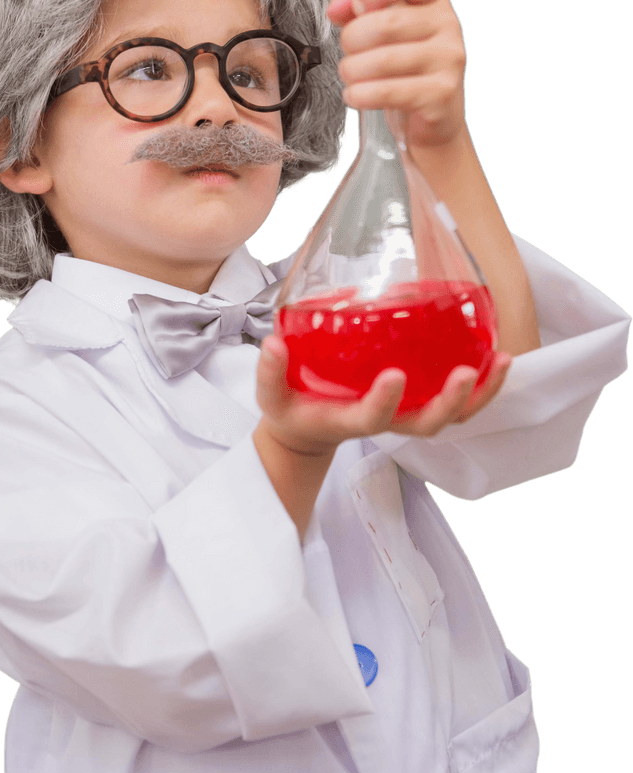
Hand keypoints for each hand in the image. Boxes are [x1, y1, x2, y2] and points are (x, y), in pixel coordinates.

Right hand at [255, 335, 511, 456]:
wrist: (309, 429)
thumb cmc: (293, 409)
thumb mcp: (272, 396)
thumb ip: (270, 372)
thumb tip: (272, 344)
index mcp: (352, 419)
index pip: (373, 418)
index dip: (385, 402)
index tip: (393, 376)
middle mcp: (387, 421)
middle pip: (428, 423)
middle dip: (450, 403)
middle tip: (466, 374)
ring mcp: (406, 413)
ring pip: (452, 415)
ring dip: (480, 394)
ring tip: (501, 361)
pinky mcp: (416, 402)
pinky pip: (456, 400)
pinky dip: (481, 384)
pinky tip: (498, 356)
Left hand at [327, 0, 466, 150]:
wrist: (434, 121)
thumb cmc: (404, 71)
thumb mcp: (382, 34)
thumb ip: (357, 12)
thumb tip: (338, 6)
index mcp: (434, 2)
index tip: (356, 7)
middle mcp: (448, 26)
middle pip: (386, 22)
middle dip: (352, 39)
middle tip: (347, 53)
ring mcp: (448, 60)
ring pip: (383, 60)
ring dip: (352, 70)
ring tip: (349, 76)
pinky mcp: (441, 94)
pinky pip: (388, 91)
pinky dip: (361, 94)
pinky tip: (354, 95)